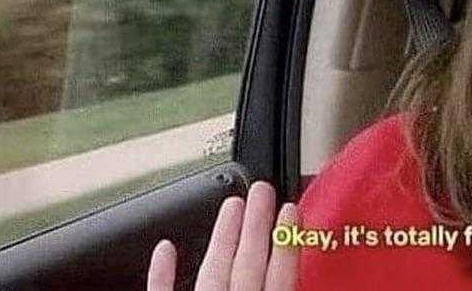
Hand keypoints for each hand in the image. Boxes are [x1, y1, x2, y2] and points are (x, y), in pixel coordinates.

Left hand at [147, 181, 298, 290]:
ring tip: (232, 204)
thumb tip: (309, 281)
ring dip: (223, 236)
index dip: (287, 245)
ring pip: (211, 272)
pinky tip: (165, 248)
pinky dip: (162, 272)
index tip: (291, 212)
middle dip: (257, 224)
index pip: (279, 281)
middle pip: (246, 267)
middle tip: (263, 190)